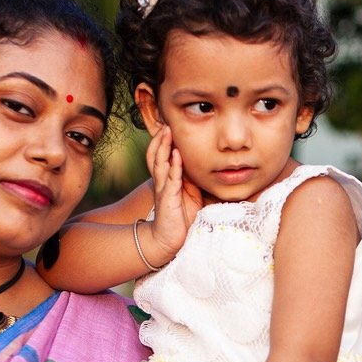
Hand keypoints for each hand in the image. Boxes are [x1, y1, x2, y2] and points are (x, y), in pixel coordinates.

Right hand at [146, 124, 200, 259]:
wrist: (167, 239)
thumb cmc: (180, 218)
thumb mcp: (189, 195)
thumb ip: (192, 181)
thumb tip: (206, 168)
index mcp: (166, 179)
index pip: (162, 155)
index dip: (163, 141)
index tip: (169, 125)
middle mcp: (161, 181)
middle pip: (155, 154)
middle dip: (160, 138)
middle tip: (165, 122)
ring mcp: (163, 189)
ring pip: (160, 163)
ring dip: (164, 146)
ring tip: (167, 132)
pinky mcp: (168, 199)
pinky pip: (170, 179)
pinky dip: (174, 166)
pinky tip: (177, 155)